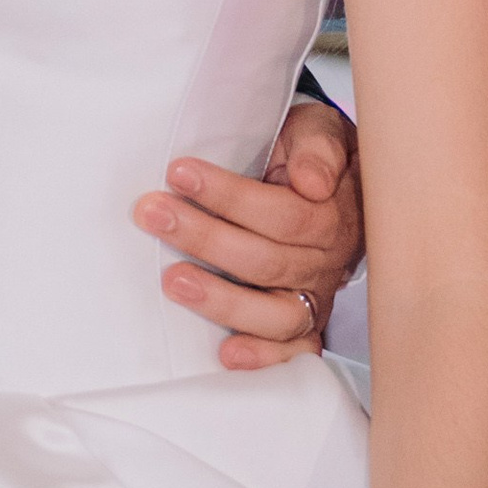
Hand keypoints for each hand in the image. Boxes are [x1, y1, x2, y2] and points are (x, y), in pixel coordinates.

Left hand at [135, 95, 363, 370]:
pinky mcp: (304, 325)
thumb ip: (318, 146)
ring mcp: (314, 297)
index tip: (179, 171)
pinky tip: (227, 355)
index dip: (229, 194)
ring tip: (173, 281)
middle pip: (266, 260)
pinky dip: (264, 358)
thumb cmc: (310, 151)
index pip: (282, 212)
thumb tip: (312, 181)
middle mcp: (325, 262)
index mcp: (332, 213)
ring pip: (276, 314)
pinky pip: (293, 351)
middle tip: (153, 214)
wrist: (334, 179)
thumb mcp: (318, 130)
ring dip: (222, 300)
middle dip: (204, 237)